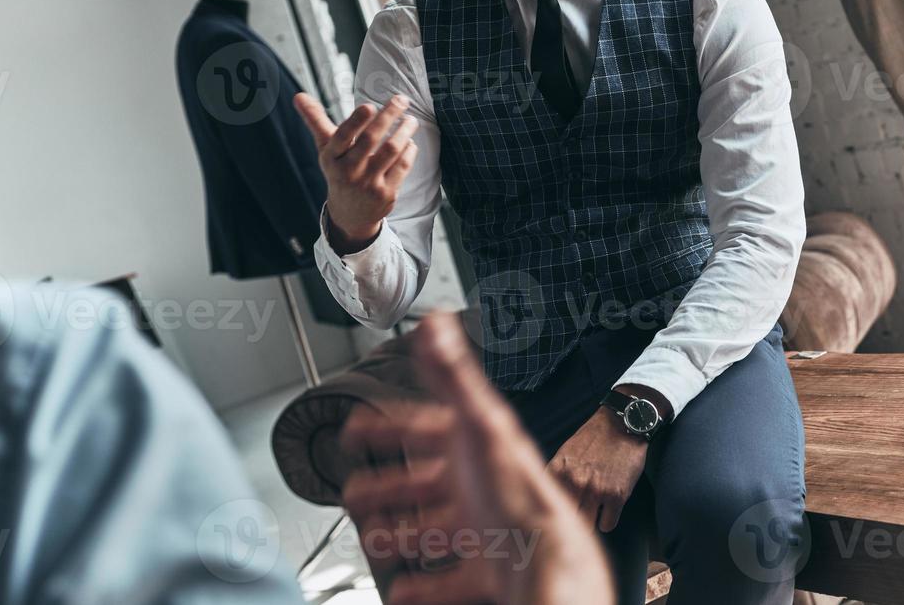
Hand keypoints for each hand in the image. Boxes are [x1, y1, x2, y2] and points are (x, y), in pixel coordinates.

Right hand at [294, 92, 418, 253]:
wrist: (350, 214)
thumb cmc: (339, 170)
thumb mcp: (326, 149)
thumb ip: (316, 120)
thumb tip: (298, 96)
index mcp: (332, 157)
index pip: (342, 137)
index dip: (356, 121)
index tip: (369, 105)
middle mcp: (348, 171)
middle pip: (370, 139)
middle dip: (388, 116)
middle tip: (402, 99)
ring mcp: (368, 184)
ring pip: (390, 151)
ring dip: (404, 131)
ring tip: (410, 119)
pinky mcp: (386, 193)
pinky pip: (402, 166)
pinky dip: (409, 150)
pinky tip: (409, 140)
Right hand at [341, 313, 612, 604]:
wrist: (547, 561)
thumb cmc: (519, 493)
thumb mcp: (480, 424)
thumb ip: (454, 375)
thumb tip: (435, 324)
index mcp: (475, 448)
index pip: (422, 428)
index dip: (387, 427)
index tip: (357, 430)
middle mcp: (479, 485)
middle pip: (424, 483)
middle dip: (387, 486)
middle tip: (355, 493)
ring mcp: (483, 529)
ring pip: (434, 529)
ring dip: (402, 532)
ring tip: (376, 538)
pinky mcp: (486, 569)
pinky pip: (450, 579)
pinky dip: (424, 588)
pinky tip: (404, 592)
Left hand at [547, 404, 648, 533]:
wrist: (622, 424)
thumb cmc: (593, 438)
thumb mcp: (565, 453)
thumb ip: (555, 476)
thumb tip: (545, 500)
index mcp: (558, 471)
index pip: (544, 505)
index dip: (548, 515)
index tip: (552, 520)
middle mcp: (574, 482)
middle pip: (565, 520)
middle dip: (570, 523)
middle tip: (574, 522)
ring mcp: (596, 491)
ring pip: (586, 527)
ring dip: (589, 523)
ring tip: (592, 515)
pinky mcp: (617, 496)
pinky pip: (607, 525)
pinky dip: (607, 521)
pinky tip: (607, 510)